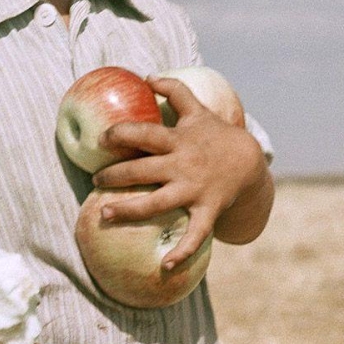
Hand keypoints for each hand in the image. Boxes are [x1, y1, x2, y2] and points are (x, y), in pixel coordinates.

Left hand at [93, 75, 271, 269]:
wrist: (249, 163)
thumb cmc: (216, 135)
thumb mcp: (198, 110)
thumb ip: (174, 91)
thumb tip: (148, 76)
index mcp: (178, 140)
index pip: (145, 133)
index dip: (121, 133)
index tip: (102, 138)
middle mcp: (183, 165)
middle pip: (143, 170)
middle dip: (115, 176)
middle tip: (95, 180)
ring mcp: (194, 190)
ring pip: (157, 203)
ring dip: (129, 211)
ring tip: (104, 214)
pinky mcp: (206, 211)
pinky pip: (194, 234)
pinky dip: (181, 252)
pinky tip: (165, 267)